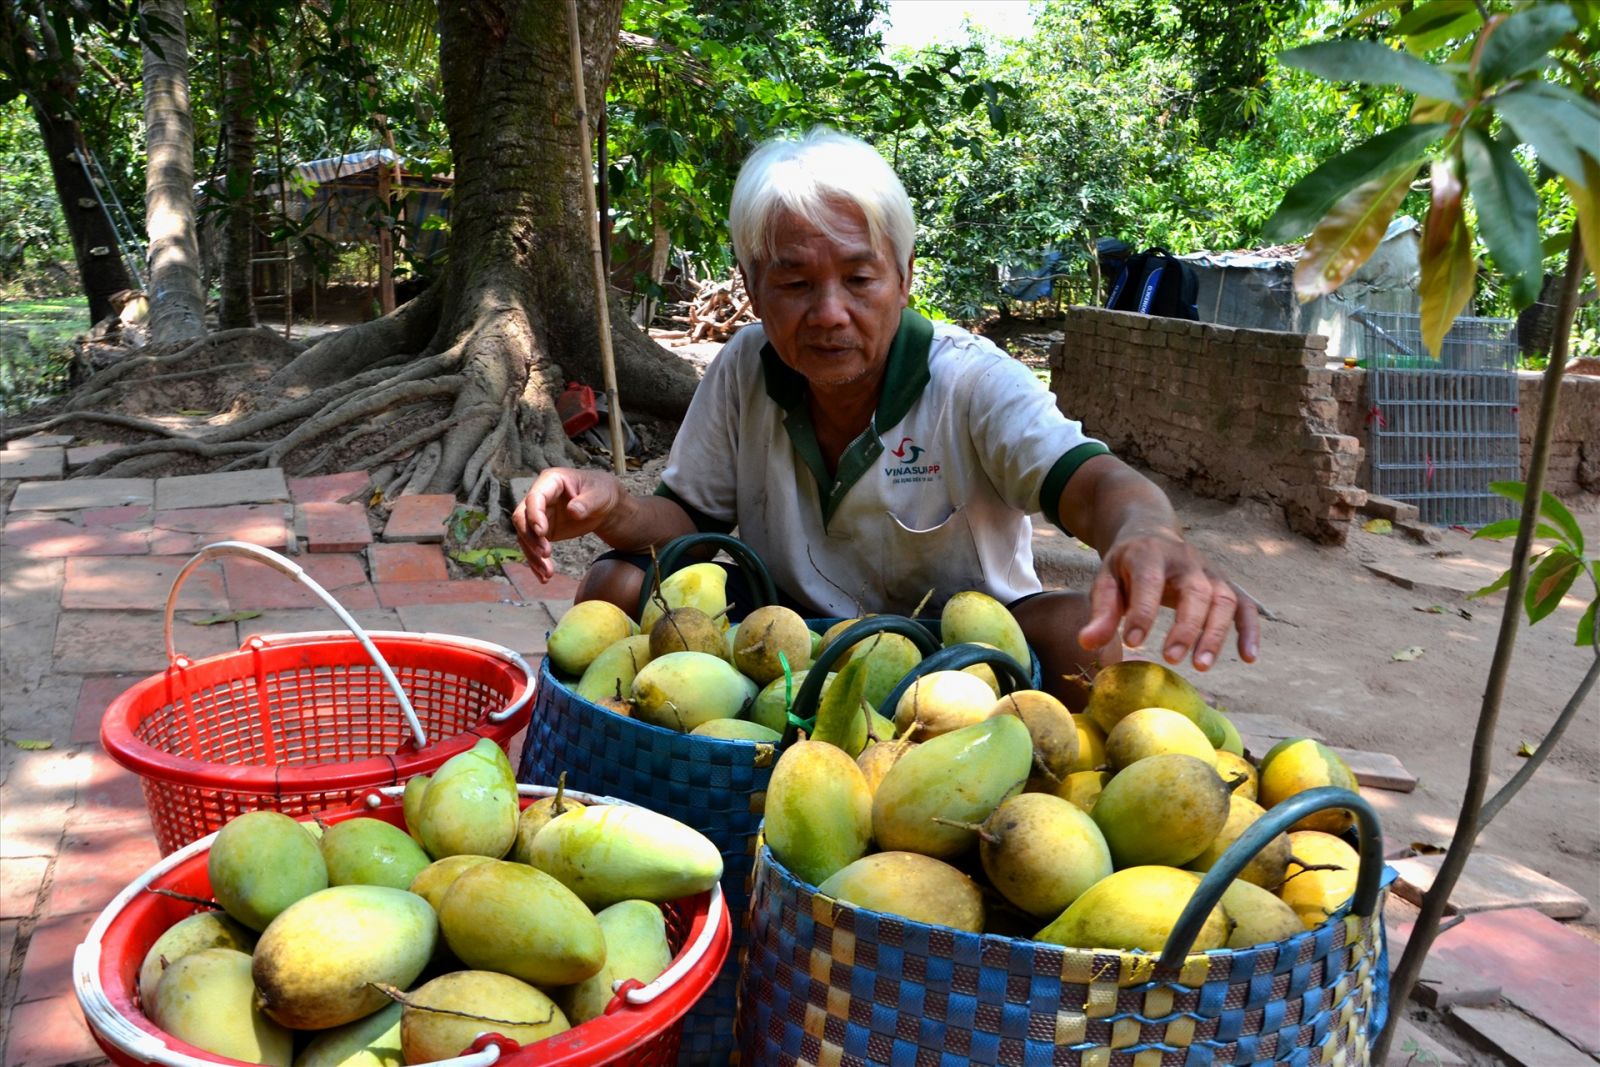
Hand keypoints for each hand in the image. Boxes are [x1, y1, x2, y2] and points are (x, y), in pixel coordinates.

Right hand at [511, 468, 627, 581]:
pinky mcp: (542, 531)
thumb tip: (572, 511)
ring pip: (525, 536)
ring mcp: (538, 515)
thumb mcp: (601, 494)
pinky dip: (537, 563)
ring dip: (533, 555)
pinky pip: (532, 547)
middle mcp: (539, 497)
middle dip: (530, 538)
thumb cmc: (602, 492)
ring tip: (548, 573)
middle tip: (546, 554)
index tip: (543, 532)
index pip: (535, 497)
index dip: (535, 514)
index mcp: (551, 481)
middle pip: (522, 518)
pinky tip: (544, 577)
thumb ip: (588, 502)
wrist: (604, 504)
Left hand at [1076, 528, 1259, 670]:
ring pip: (1223, 598)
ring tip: (1201, 666)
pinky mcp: (1224, 583)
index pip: (1149, 582)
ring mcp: (1208, 571)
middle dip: (1186, 626)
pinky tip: (1248, 657)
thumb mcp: (1106, 580)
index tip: (1132, 643)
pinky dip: (1249, 629)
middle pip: (1195, 590)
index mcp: (1149, 554)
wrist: (1150, 532)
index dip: (1142, 612)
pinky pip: (1244, 604)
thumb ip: (1100, 611)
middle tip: (1172, 659)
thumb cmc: (1126, 565)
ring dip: (1216, 633)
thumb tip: (1087, 644)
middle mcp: (1185, 560)